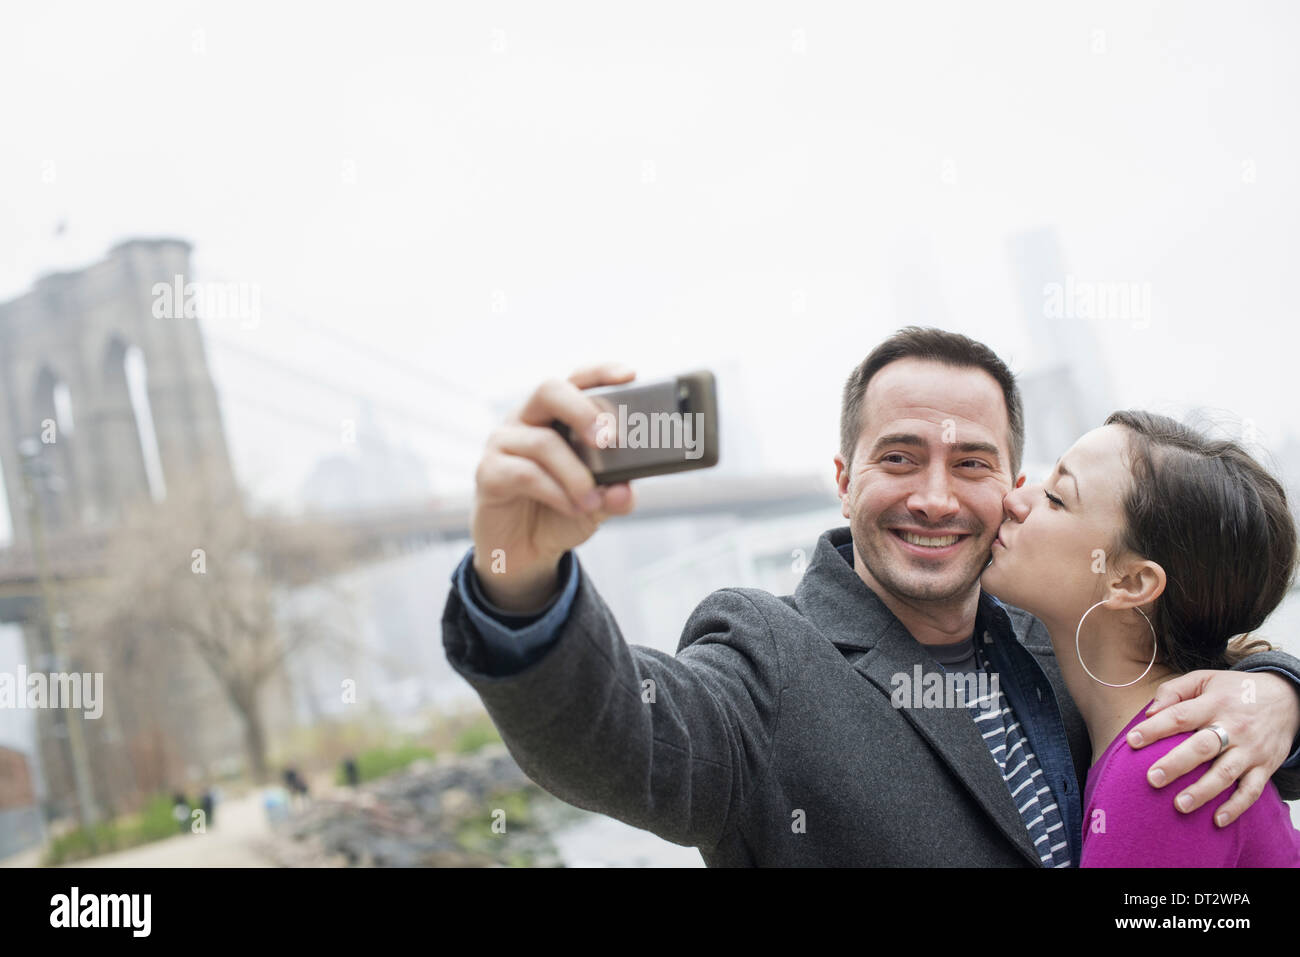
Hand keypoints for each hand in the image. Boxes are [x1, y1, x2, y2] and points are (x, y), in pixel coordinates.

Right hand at [471, 362, 637, 611]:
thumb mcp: (598, 504)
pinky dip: (555, 492)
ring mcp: (504, 443)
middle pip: (549, 390)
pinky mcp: (488, 472)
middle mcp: (527, 420)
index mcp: (557, 416)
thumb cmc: (561, 512)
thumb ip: (615, 494)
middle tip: (607, 440)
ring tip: (592, 501)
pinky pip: (524, 473)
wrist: (525, 552)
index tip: (629, 375)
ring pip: (543, 442)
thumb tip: (625, 491)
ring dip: (576, 474)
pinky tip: (571, 507)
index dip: (601, 373)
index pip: (577, 381)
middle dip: (582, 411)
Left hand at [1125, 669, 1299, 825]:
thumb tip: (1150, 712)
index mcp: (1214, 703)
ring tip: (1179, 805)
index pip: (1180, 716)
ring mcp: (1250, 749)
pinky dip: (1236, 807)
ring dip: (1203, 791)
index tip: (1132, 740)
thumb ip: (1174, 691)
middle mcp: (1233, 726)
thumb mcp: (1205, 679)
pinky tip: (1218, 820)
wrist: (1286, 698)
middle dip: (1176, 764)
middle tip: (1152, 779)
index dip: (1155, 728)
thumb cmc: (1234, 690)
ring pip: (1226, 773)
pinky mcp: (1265, 767)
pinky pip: (1252, 791)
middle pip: (1202, 747)